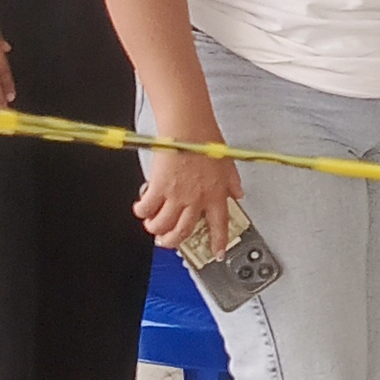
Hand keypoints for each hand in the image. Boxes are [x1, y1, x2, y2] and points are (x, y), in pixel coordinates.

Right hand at [136, 136, 242, 257]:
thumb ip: (233, 182)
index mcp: (216, 194)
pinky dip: (141, 211)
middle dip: (173, 242)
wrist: (187, 126)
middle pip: (183, 232)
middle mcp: (197, 199)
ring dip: (156, 229)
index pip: (220, 226)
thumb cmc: (205, 139)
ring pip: (163, 225)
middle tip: (167, 241)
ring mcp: (177, 196)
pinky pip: (146, 209)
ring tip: (153, 224)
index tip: (217, 253)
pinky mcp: (159, 188)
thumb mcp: (228, 162)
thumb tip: (238, 194)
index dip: (219, 243)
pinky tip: (141, 208)